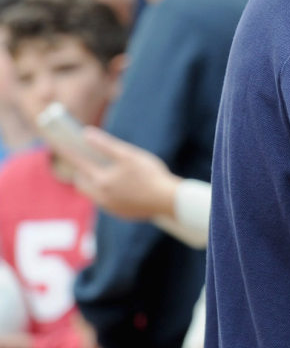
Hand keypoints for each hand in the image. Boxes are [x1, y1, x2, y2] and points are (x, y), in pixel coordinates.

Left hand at [57, 128, 180, 219]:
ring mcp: (111, 207)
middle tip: (87, 161)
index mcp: (101, 181)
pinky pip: (107, 202)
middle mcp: (102, 197)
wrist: (170, 201)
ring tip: (106, 173)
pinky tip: (122, 187)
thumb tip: (86, 134)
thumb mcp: (129, 155)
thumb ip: (106, 145)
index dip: (69, 153)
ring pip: (95, 194)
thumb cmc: (150, 175)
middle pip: (82, 183)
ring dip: (96, 183)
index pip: (78, 164)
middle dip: (82, 172)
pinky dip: (109, 192)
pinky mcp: (122, 214)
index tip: (61, 144)